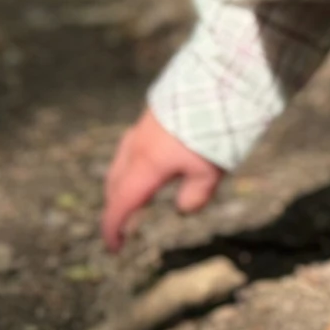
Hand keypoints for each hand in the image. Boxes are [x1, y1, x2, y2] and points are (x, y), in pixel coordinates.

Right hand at [101, 107, 223, 251]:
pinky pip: (130, 148)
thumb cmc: (213, 129)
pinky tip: (146, 165)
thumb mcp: (210, 170)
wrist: (215, 81)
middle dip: (115, 208)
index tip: (114, 248)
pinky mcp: (150, 116)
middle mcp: (136, 147)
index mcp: (146, 165)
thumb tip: (183, 208)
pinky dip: (130, 166)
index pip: (120, 204)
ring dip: (120, 186)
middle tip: (123, 228)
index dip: (113, 229)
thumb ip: (196, 195)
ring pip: (120, 164)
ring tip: (132, 199)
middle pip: (115, 184)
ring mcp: (141, 129)